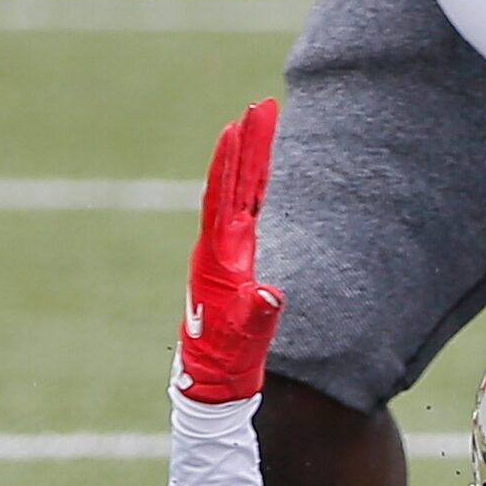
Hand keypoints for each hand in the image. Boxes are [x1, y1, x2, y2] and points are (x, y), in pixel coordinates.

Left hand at [176, 100, 285, 403]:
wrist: (214, 379)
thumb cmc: (228, 360)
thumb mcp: (245, 341)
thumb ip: (258, 316)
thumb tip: (271, 295)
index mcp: (217, 257)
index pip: (223, 197)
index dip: (230, 161)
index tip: (238, 125)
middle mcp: (218, 246)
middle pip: (233, 183)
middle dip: (247, 144)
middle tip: (261, 106)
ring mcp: (226, 250)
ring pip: (240, 192)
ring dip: (252, 157)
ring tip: (263, 121)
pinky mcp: (237, 258)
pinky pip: (247, 209)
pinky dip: (254, 182)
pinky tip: (261, 166)